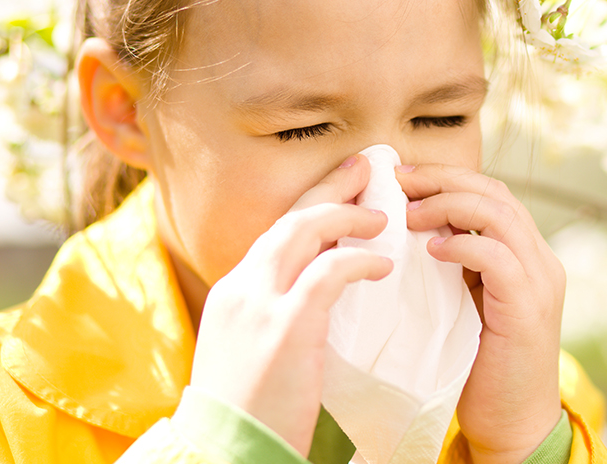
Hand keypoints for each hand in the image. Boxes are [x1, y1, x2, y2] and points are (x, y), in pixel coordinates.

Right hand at [189, 155, 391, 455]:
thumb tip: (312, 304)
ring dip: (348, 216)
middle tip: (368, 170)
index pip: (276, 234)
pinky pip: (329, 271)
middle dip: (331, 190)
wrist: (224, 454)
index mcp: (233, 294)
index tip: (343, 187)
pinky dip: (359, 260)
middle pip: (290, 219)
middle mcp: (240, 288)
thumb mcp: (251, 355)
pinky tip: (383, 265)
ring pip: (304, 231)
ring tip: (383, 217)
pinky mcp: (284, 326)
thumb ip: (274, 321)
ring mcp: (258, 304)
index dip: (312, 206)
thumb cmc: (247, 416)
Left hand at [397, 164, 564, 463]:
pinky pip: (498, 256)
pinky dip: (463, 244)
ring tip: (409, 212)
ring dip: (448, 204)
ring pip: (499, 214)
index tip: (401, 177)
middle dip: (443, 179)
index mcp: (526, 255)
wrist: (513, 426)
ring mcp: (539, 281)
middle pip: (495, 192)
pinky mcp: (529, 307)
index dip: (446, 177)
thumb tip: (405, 231)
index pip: (491, 193)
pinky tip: (430, 248)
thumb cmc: (479, 369)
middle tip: (398, 180)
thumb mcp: (463, 305)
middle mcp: (540, 260)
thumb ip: (451, 268)